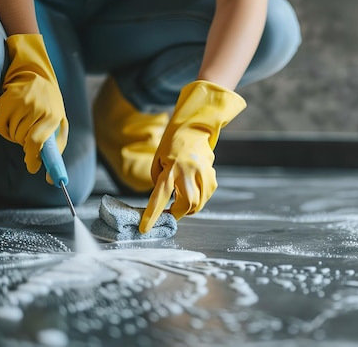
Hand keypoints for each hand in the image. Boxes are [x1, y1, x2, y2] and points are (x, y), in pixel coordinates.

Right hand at [0, 34, 67, 175]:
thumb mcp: (60, 124)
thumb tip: (51, 177)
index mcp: (55, 116)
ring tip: (23, 124)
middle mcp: (38, 109)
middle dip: (25, 145)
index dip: (32, 158)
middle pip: (22, 140)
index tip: (32, 169)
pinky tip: (11, 120)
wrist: (37, 77)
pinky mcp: (7, 99)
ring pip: (11, 134)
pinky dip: (2, 129)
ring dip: (14, 136)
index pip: (38, 141)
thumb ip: (57, 149)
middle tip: (30, 138)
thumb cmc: (51, 107)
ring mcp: (21, 103)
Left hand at [139, 80, 245, 232]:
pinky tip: (194, 189)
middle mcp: (188, 171)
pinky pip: (206, 195)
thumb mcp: (158, 162)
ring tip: (183, 198)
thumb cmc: (171, 146)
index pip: (160, 196)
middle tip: (172, 211)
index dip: (152, 215)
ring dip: (190, 207)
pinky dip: (200, 198)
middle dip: (179, 213)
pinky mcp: (212, 175)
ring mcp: (203, 173)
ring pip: (199, 203)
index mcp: (170, 168)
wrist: (193, 129)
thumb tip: (165, 202)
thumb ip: (161, 182)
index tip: (145, 229)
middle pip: (187, 204)